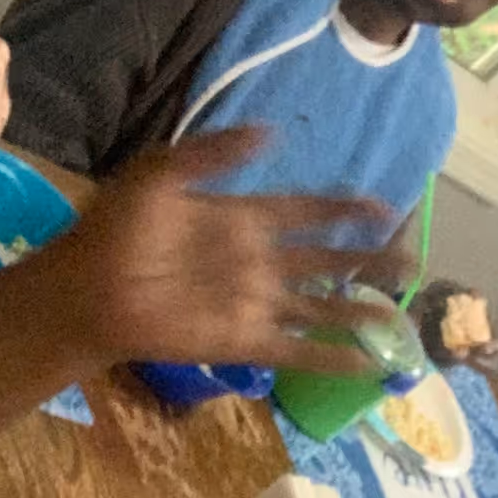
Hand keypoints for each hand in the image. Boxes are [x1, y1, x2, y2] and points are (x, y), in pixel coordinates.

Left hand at [45, 130, 392, 372]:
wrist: (87, 289)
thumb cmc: (116, 227)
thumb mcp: (162, 172)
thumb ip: (216, 153)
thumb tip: (271, 132)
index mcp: (242, 217)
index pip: (308, 211)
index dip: (345, 208)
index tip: (385, 207)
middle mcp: (257, 262)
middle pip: (326, 262)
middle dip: (368, 262)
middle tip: (410, 261)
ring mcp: (253, 304)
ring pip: (319, 308)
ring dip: (357, 314)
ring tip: (397, 321)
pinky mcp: (242, 341)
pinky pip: (295, 351)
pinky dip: (329, 359)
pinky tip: (364, 365)